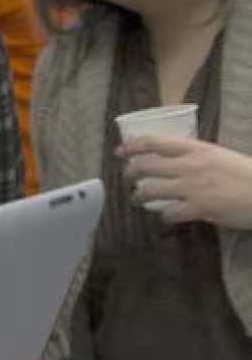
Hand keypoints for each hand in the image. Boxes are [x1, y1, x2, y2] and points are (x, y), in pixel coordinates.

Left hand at [118, 135, 251, 228]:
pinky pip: (168, 213)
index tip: (120, 152)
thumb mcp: (221, 157)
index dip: (132, 146)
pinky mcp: (199, 208)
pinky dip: (164, 216)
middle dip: (129, 174)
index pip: (155, 142)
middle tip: (127, 180)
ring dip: (138, 196)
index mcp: (198, 149)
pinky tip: (167, 216)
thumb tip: (177, 162)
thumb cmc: (248, 174)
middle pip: (145, 166)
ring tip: (137, 199)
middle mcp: (191, 166)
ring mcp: (193, 188)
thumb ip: (197, 158)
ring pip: (150, 190)